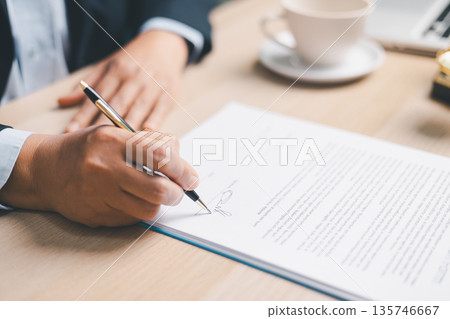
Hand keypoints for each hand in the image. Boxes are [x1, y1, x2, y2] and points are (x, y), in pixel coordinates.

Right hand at [0, 126, 198, 226]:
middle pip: (157, 190)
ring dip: (159, 205)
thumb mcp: (115, 133)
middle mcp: (104, 169)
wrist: (46, 169)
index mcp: (112, 142)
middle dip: (176, 194)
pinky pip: (130, 219)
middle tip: (179, 191)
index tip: (191, 178)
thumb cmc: (88, 148)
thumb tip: (180, 159)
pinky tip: (131, 200)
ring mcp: (98, 195)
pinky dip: (139, 211)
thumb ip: (148, 143)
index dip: (182, 170)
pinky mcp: (94, 215)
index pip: (160, 157)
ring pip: (147, 210)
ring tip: (155, 194)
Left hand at [58, 30, 188, 132]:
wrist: (164, 44)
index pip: (97, 96)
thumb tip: (61, 101)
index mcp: (116, 70)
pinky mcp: (169, 92)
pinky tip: (147, 133)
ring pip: (138, 107)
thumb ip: (88, 85)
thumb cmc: (132, 60)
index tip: (70, 131)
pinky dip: (155, 120)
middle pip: (116, 104)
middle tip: (93, 143)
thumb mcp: (108, 65)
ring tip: (117, 144)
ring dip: (128, 125)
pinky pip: (160, 108)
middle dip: (103, 124)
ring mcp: (152, 85)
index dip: (83, 114)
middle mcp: (133, 78)